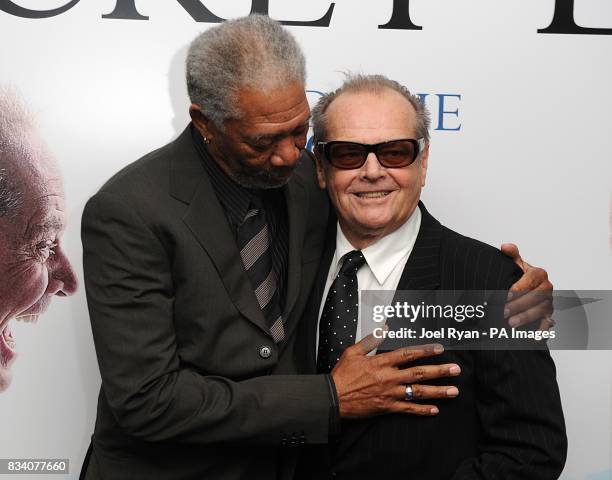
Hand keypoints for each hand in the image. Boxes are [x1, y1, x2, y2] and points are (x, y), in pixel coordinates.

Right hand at [331, 332, 460, 417]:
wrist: (333, 398)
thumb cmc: (342, 375)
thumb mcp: (353, 351)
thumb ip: (371, 340)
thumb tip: (385, 328)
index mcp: (381, 362)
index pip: (408, 354)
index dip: (425, 351)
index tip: (439, 349)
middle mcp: (388, 378)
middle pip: (419, 373)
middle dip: (439, 371)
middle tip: (456, 370)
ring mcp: (389, 394)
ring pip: (418, 392)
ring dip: (438, 391)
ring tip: (453, 391)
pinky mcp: (387, 407)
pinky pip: (408, 409)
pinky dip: (422, 410)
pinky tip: (435, 410)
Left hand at [500, 243, 553, 329]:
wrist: (522, 291)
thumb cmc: (517, 277)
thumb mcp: (514, 265)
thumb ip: (511, 255)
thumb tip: (505, 247)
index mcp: (539, 274)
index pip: (531, 280)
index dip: (519, 287)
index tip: (506, 294)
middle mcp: (547, 288)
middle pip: (536, 297)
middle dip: (519, 305)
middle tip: (503, 311)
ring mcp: (549, 303)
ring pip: (541, 311)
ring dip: (526, 318)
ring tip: (510, 324)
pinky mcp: (548, 316)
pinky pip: (547, 325)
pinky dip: (541, 332)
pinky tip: (532, 338)